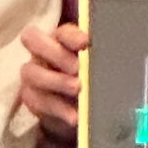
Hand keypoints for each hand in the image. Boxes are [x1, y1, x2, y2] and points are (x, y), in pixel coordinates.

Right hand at [19, 22, 88, 140]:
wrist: (72, 107)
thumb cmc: (86, 78)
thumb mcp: (94, 67)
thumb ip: (98, 61)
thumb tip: (118, 58)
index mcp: (59, 38)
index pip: (61, 31)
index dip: (72, 36)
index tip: (86, 44)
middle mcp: (40, 51)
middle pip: (32, 39)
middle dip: (56, 53)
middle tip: (77, 67)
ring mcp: (32, 74)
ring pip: (32, 72)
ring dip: (56, 81)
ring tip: (77, 89)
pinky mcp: (30, 97)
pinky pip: (38, 101)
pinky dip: (58, 109)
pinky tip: (74, 115)